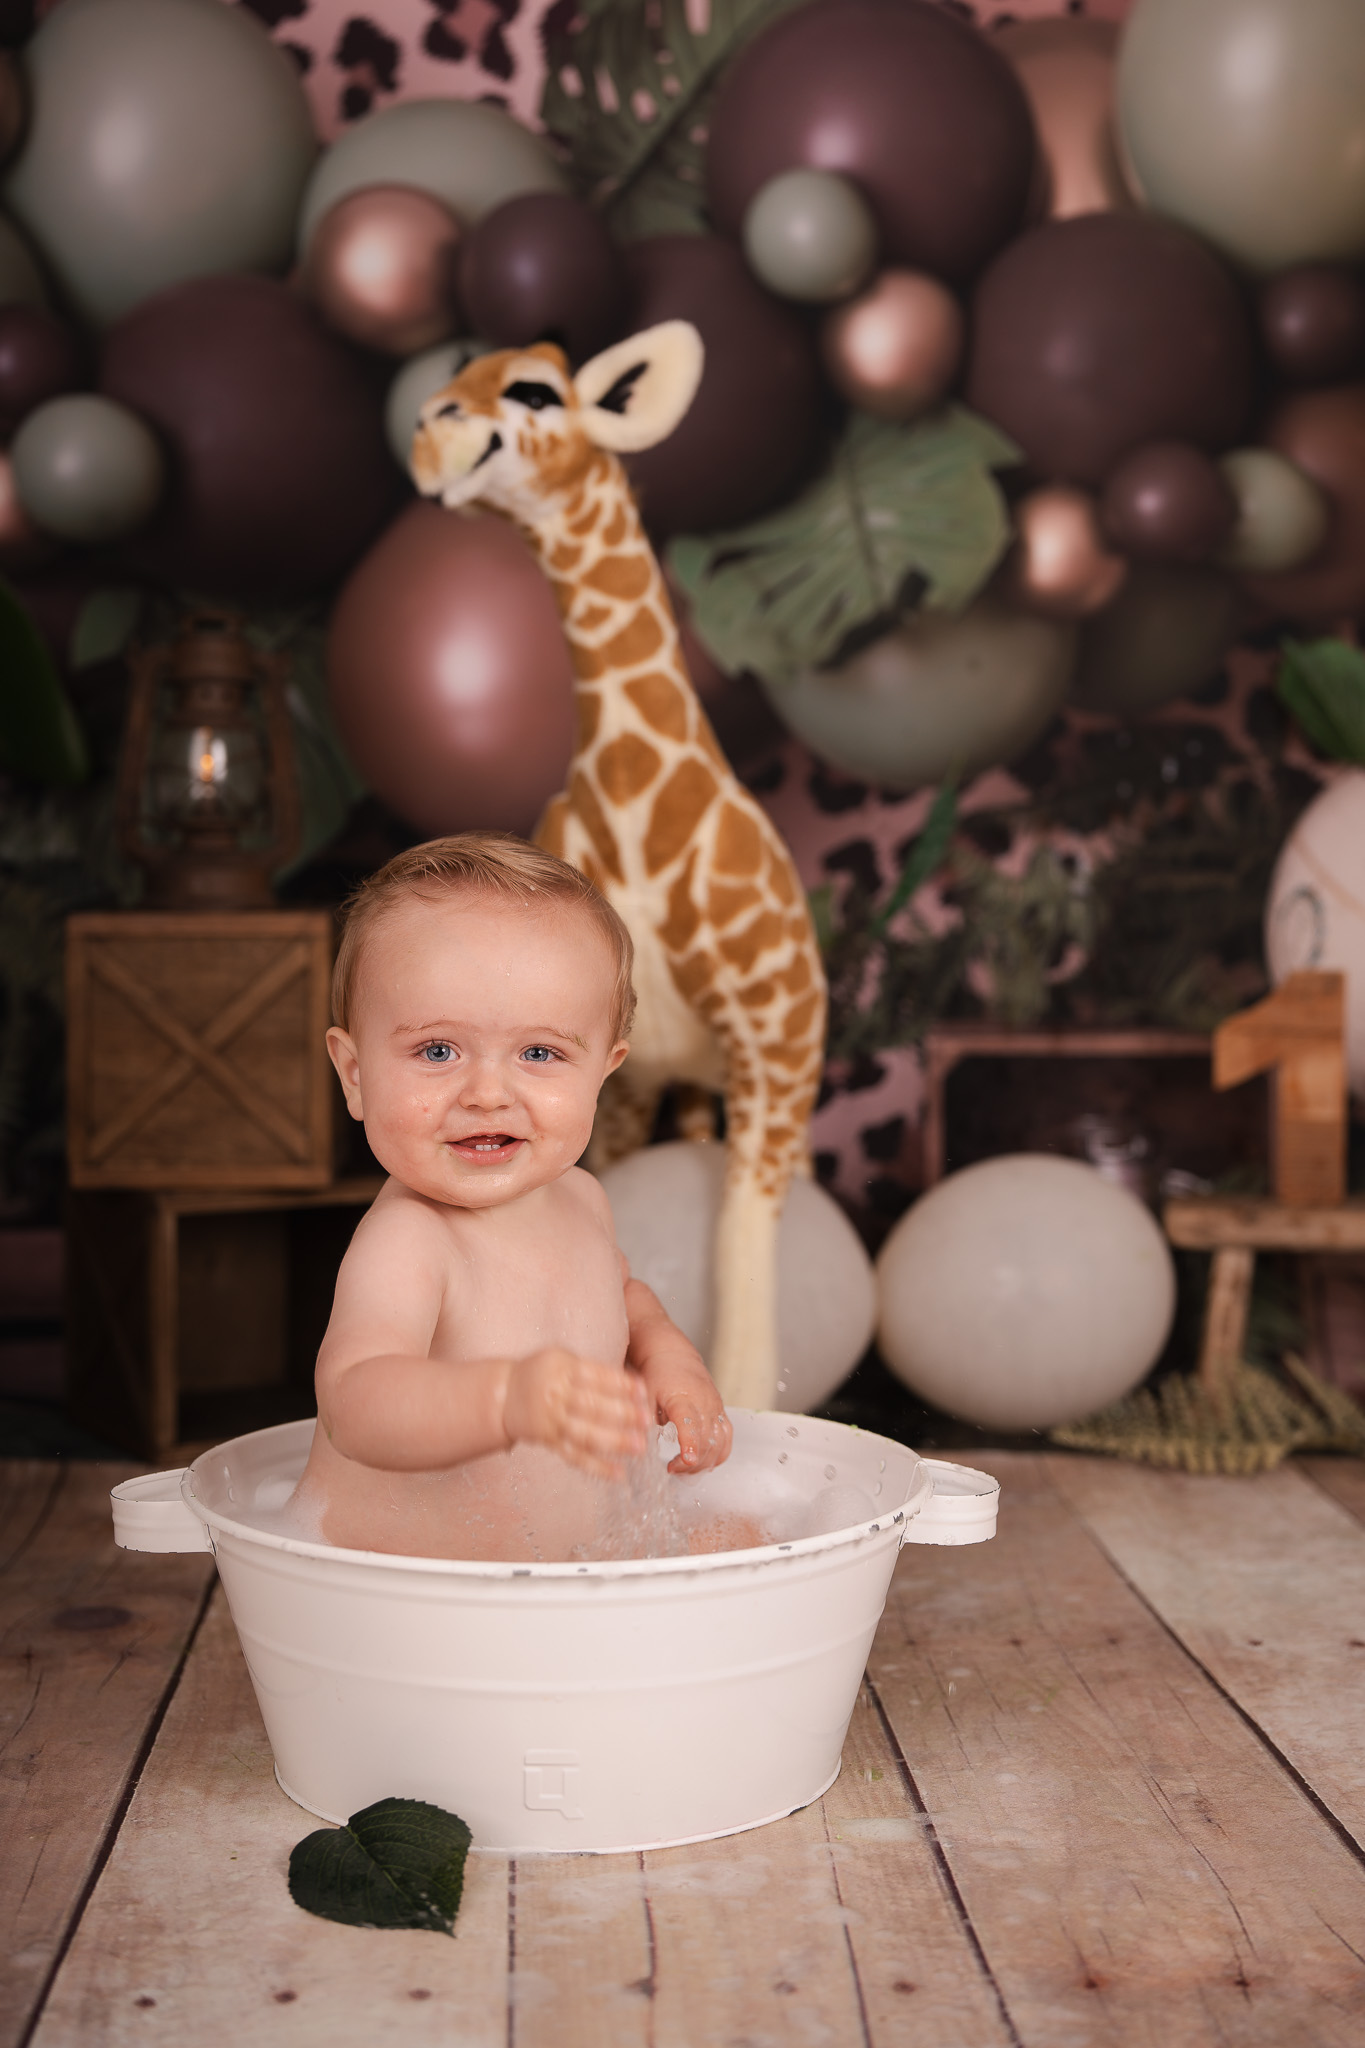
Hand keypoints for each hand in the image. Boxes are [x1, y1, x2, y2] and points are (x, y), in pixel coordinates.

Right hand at [503, 1348, 650, 1479]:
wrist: (504, 1394)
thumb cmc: (541, 1373)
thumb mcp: (561, 1358)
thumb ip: (591, 1369)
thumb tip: (632, 1383)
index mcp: (561, 1369)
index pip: (596, 1377)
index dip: (621, 1384)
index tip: (643, 1391)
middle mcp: (555, 1395)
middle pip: (592, 1406)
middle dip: (622, 1414)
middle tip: (647, 1421)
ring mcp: (552, 1421)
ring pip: (585, 1434)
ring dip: (614, 1442)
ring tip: (639, 1447)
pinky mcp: (549, 1442)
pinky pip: (574, 1456)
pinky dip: (597, 1467)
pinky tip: (618, 1474)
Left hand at [647, 1360, 731, 1474]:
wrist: (673, 1356)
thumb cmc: (657, 1375)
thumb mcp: (644, 1395)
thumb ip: (643, 1420)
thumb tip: (638, 1445)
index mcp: (682, 1398)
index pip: (690, 1424)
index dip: (690, 1444)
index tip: (686, 1460)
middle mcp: (704, 1403)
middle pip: (707, 1440)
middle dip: (692, 1463)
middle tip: (672, 1469)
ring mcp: (715, 1408)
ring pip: (720, 1443)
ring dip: (705, 1463)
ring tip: (685, 1470)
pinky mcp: (720, 1412)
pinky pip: (727, 1438)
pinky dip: (718, 1454)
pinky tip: (703, 1463)